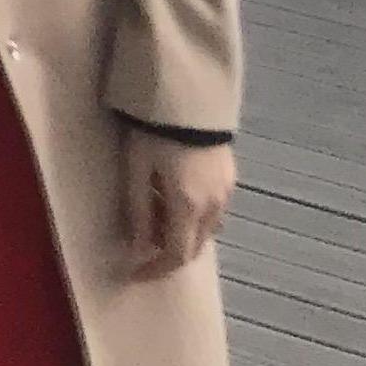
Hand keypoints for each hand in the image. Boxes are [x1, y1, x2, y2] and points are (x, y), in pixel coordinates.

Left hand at [123, 128, 232, 276]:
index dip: (155, 269)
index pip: (175, 255)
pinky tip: (175, 198)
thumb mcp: (136, 166)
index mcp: (188, 206)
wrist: (189, 93)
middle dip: (168, 253)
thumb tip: (137, 245)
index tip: (134, 272)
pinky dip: (194, 216)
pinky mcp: (230, 176)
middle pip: (194, 246)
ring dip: (183, 234)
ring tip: (155, 217)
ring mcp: (226, 191)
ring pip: (206, 230)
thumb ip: (137, 208)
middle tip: (142, 244)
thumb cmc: (153, 129)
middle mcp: (213, 206)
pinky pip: (214, 210)